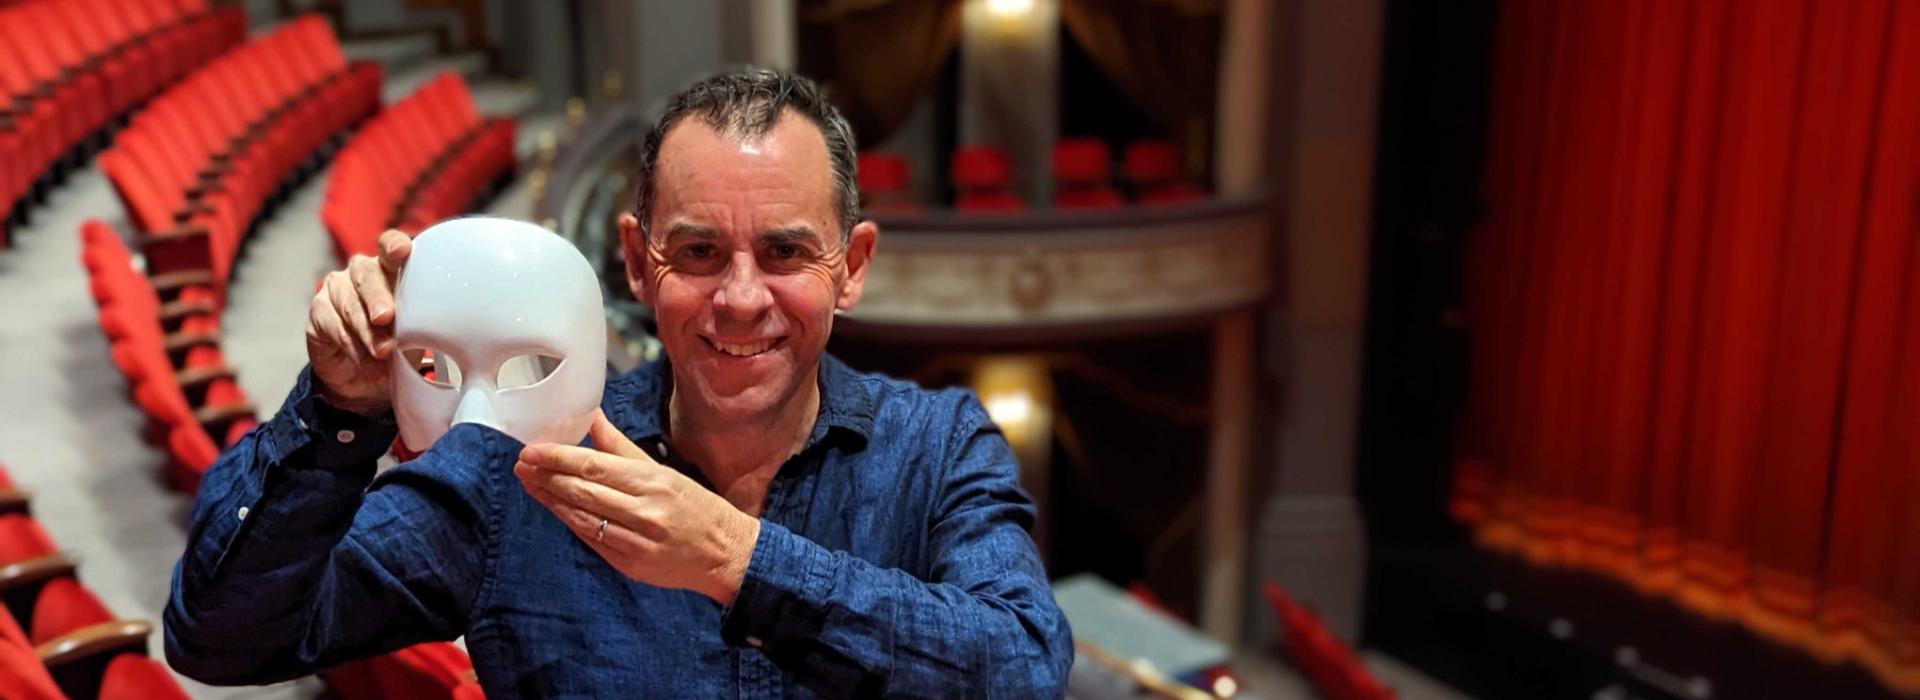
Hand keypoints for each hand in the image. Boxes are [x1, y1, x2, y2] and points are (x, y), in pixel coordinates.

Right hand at [306, 230, 411, 414]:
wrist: (363, 375)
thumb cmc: (398, 344)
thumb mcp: (417, 334)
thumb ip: (423, 326)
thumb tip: (439, 338)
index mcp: (391, 269)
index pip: (390, 247)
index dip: (394, 246)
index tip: (402, 252)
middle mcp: (362, 272)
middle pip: (367, 275)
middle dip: (378, 297)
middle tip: (386, 317)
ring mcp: (337, 289)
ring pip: (349, 304)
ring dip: (367, 330)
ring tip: (383, 352)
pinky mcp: (319, 311)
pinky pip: (334, 326)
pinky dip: (353, 347)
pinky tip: (367, 362)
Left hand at [514, 411, 761, 604]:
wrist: (724, 553)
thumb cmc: (695, 507)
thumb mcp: (664, 471)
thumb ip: (622, 447)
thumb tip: (591, 418)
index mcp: (652, 482)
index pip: (594, 466)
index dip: (558, 458)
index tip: (532, 450)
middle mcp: (643, 511)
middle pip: (582, 491)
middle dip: (547, 476)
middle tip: (522, 463)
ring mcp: (634, 540)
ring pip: (581, 517)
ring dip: (550, 499)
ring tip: (529, 483)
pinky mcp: (629, 563)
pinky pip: (591, 539)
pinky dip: (569, 521)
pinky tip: (554, 507)